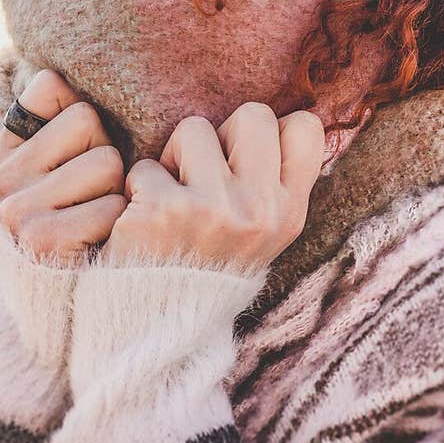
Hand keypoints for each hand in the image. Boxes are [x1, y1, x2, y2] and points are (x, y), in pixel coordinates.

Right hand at [0, 69, 128, 261]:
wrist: (68, 315)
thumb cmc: (82, 230)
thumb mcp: (59, 173)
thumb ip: (58, 123)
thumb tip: (62, 73)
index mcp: (2, 156)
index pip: (53, 88)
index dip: (84, 121)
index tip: (77, 158)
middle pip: (87, 120)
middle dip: (107, 157)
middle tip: (94, 199)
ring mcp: (16, 214)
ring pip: (106, 161)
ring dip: (118, 193)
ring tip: (99, 223)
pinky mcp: (44, 244)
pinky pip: (114, 206)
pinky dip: (120, 227)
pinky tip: (102, 246)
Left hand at [100, 102, 325, 271]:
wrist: (158, 328)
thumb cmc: (206, 268)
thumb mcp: (260, 234)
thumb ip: (270, 183)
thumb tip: (274, 119)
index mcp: (289, 214)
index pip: (306, 128)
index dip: (271, 133)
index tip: (244, 160)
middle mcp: (259, 210)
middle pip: (254, 114)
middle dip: (221, 136)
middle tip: (204, 174)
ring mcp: (213, 209)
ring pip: (194, 129)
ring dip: (173, 159)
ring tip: (172, 199)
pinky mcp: (163, 210)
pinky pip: (146, 165)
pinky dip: (137, 188)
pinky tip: (143, 220)